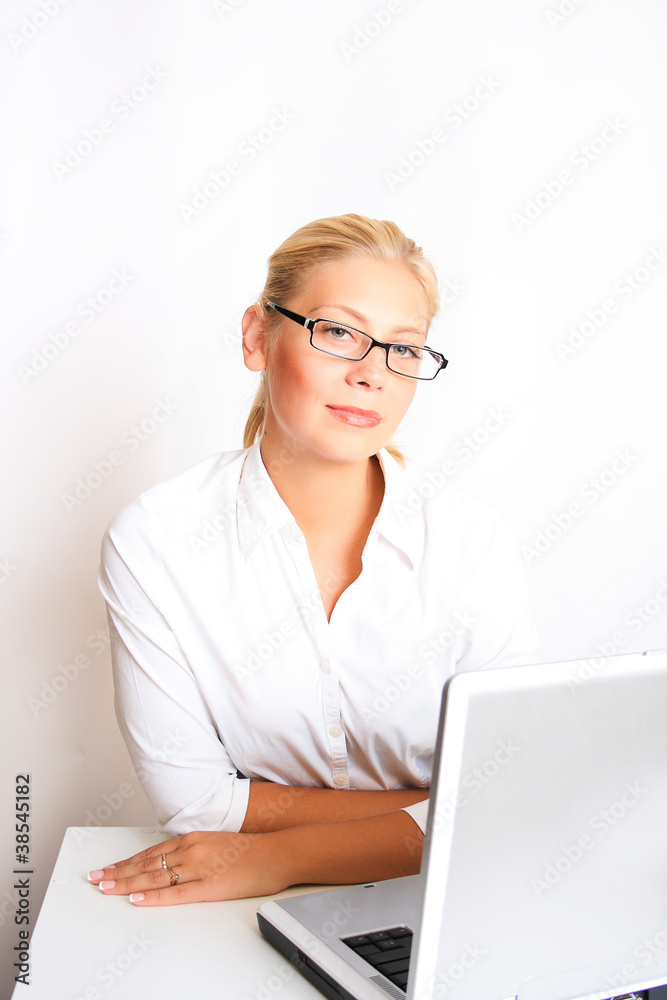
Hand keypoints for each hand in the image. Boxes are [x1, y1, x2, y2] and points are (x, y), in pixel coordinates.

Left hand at [87, 830, 292, 905]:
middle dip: (118, 872)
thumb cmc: (251, 850)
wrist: (277, 853)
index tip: (108, 868)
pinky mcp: (209, 886)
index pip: (151, 852)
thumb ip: (195, 850)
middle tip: (95, 879)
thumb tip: (175, 860)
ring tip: (105, 888)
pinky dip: (154, 897)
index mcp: (193, 839)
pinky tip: (137, 900)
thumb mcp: (217, 842)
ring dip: (127, 884)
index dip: (127, 861)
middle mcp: (191, 850)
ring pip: (155, 877)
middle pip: (146, 864)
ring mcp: (199, 868)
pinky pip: (176, 893)